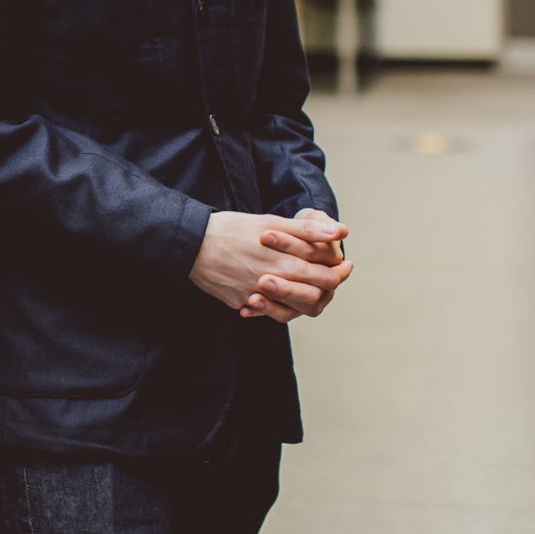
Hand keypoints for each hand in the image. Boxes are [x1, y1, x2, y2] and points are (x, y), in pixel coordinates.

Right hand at [189, 211, 352, 323]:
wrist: (189, 242)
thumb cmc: (231, 228)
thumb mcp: (270, 222)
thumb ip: (307, 230)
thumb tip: (341, 231)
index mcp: (284, 264)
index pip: (325, 278)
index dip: (339, 272)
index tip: (345, 265)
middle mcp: (272, 286)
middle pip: (313, 299)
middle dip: (326, 287)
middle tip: (333, 275)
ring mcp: (255, 298)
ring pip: (290, 311)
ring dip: (301, 299)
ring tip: (304, 285)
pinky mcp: (239, 303)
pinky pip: (262, 311)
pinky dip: (271, 305)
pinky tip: (272, 294)